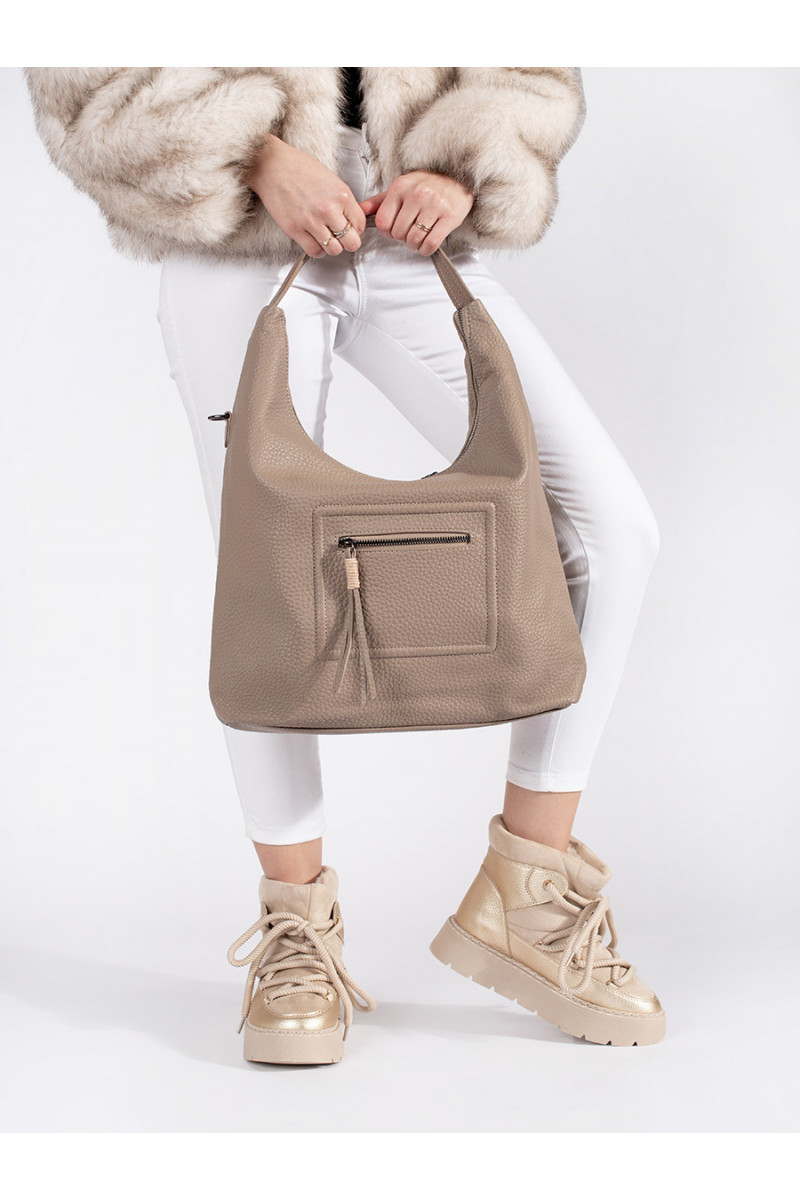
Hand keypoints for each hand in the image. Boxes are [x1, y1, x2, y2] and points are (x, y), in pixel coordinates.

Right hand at [244, 134, 366, 257]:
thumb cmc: (298, 168)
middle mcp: (328, 209)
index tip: (350, 227)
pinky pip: (314, 251)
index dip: (356, 228)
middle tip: (341, 237)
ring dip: (331, 246)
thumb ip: (342, 200)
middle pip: (351, 242)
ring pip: (334, 250)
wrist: (272, 165)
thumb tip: (350, 218)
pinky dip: (316, 250)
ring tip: (325, 237)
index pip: (361, 224)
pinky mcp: (295, 229)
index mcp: (341, 195)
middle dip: (348, 241)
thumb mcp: (330, 179)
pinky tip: (314, 240)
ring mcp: (312, 221)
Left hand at [358, 170, 474, 254]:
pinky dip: (426, 249)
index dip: (386, 232)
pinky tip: (427, 243)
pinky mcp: (450, 217)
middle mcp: (417, 194)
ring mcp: (434, 205)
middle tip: (410, 232)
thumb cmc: (428, 185)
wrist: (459, 179)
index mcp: (401, 187)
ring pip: (413, 240)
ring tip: (419, 237)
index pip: (382, 222)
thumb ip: (380, 201)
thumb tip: (360, 211)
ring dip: (414, 245)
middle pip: (398, 233)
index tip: (394, 230)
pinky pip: (431, 244)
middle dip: (402, 238)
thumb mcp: (402, 188)